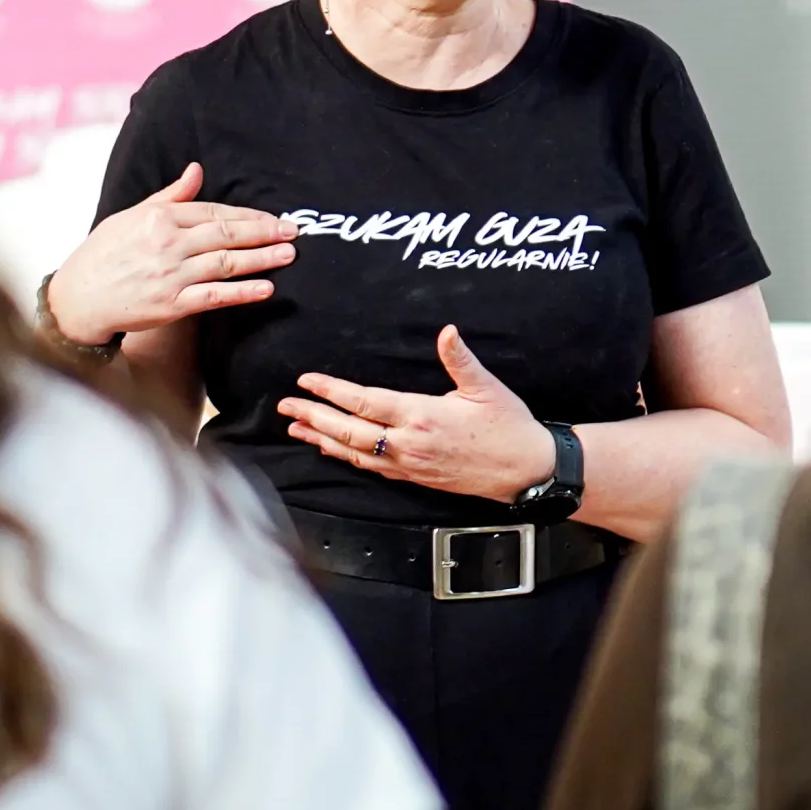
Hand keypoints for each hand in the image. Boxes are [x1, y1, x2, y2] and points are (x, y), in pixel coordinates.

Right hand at [40, 165, 294, 344]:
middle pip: (226, 234)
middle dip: (264, 232)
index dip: (247, 215)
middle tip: (293, 231)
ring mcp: (170, 275)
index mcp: (159, 217)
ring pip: (226, 263)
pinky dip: (243, 292)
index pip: (214, 211)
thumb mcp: (131, 215)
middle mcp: (167, 243)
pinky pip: (215, 296)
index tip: (272, 218)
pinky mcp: (171, 305)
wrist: (77, 298)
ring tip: (288, 255)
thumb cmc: (103, 254)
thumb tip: (197, 169)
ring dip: (262, 259)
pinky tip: (266, 288)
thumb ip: (170, 195)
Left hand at [280, 326, 557, 503]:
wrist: (524, 470)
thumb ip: (459, 358)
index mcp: (421, 416)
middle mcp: (408, 444)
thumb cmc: (508, 427)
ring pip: (354, 453)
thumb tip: (447, 331)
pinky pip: (370, 468)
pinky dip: (345, 457)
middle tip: (286, 407)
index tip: (306, 382)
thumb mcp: (486, 386)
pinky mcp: (414, 478)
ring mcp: (408, 465)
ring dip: (322, 439)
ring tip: (297, 429)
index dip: (331, 391)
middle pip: (348, 431)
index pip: (364, 402)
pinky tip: (333, 450)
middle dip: (313, 417)